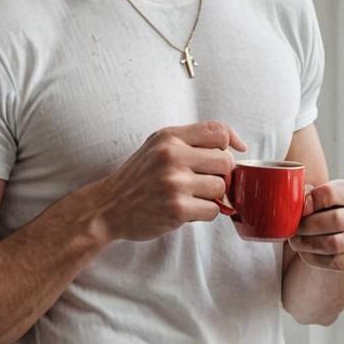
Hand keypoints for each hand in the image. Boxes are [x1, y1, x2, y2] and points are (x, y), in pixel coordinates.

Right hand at [95, 120, 246, 241]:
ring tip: (193, 196)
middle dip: (222, 174)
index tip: (236, 151)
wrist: (108, 207)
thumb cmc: (137, 179)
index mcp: (169, 138)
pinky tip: (188, 210)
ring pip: (221, 187)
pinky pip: (213, 209)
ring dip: (212, 195)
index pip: (217, 131)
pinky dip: (205, 212)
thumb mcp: (156, 147)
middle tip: (205, 181)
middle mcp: (172, 156)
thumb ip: (189, 142)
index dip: (232, 141)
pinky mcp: (178, 209)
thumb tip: (233, 146)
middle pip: (225, 161)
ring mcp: (175, 183)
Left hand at [287, 180, 343, 270]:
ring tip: (295, 240)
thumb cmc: (320, 210)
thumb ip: (306, 194)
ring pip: (333, 244)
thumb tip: (300, 203)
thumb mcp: (316, 195)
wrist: (332, 234)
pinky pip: (332, 261)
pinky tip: (304, 251)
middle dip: (308, 225)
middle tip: (295, 228)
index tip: (300, 209)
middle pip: (335, 220)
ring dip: (308, 243)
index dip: (309, 202)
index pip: (330, 194)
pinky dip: (312, 257)